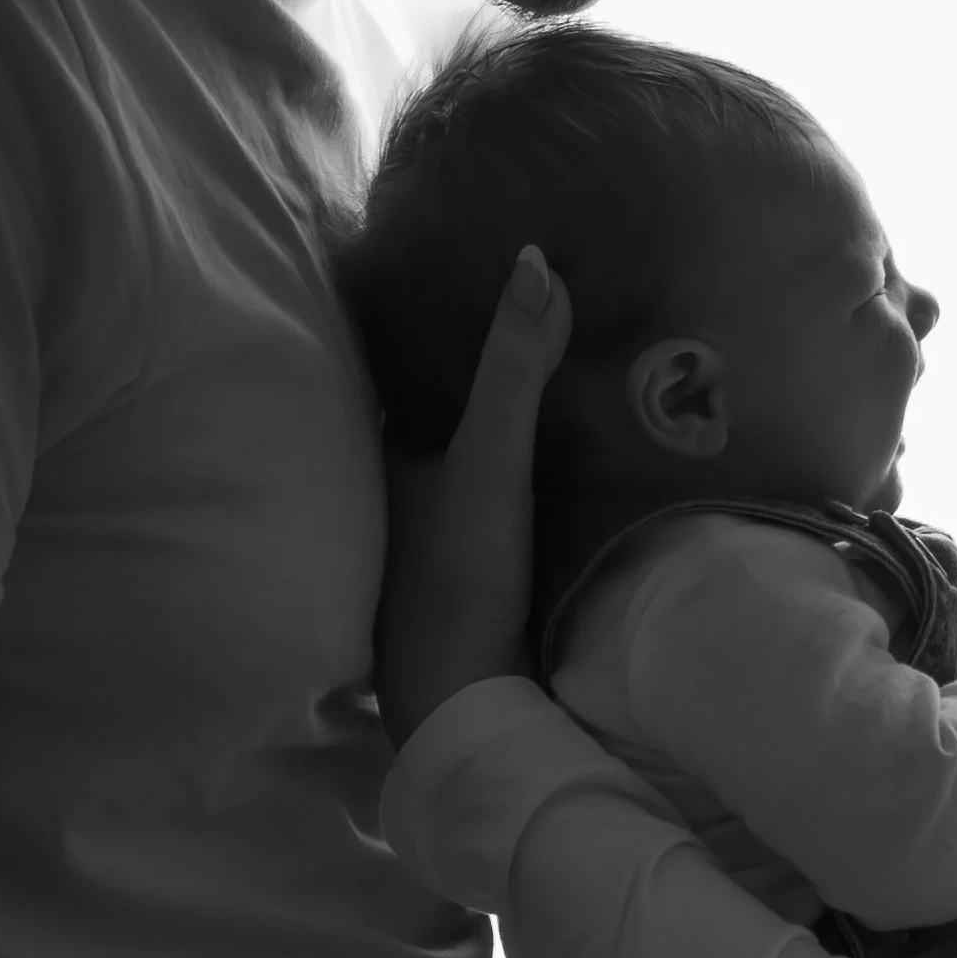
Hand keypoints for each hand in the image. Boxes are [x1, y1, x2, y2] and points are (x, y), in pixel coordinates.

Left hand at [374, 245, 573, 744]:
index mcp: (385, 448)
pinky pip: (501, 485)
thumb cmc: (458, 576)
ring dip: (506, 409)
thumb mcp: (490, 460)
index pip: (403, 358)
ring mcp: (433, 526)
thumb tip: (536, 262)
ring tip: (569, 347)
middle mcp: (399, 482)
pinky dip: (528, 458)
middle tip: (544, 292)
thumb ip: (512, 369)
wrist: (467, 701)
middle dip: (480, 355)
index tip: (474, 256)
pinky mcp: (473, 561)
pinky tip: (571, 439)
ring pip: (470, 445)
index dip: (436, 309)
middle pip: (442, 399)